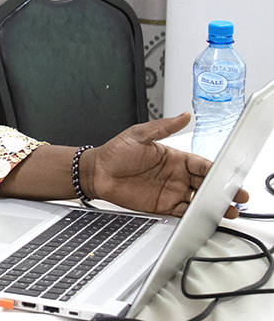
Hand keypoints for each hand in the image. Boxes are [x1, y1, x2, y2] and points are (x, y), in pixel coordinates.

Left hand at [81, 112, 248, 218]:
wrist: (96, 173)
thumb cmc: (114, 152)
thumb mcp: (139, 135)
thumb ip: (163, 127)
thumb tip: (184, 116)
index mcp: (174, 157)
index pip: (202, 164)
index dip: (217, 170)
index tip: (229, 175)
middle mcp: (175, 175)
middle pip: (206, 184)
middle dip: (222, 190)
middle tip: (238, 196)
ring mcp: (170, 191)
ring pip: (198, 200)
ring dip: (213, 206)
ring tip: (230, 211)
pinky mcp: (162, 206)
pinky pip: (183, 212)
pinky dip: (195, 216)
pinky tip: (206, 218)